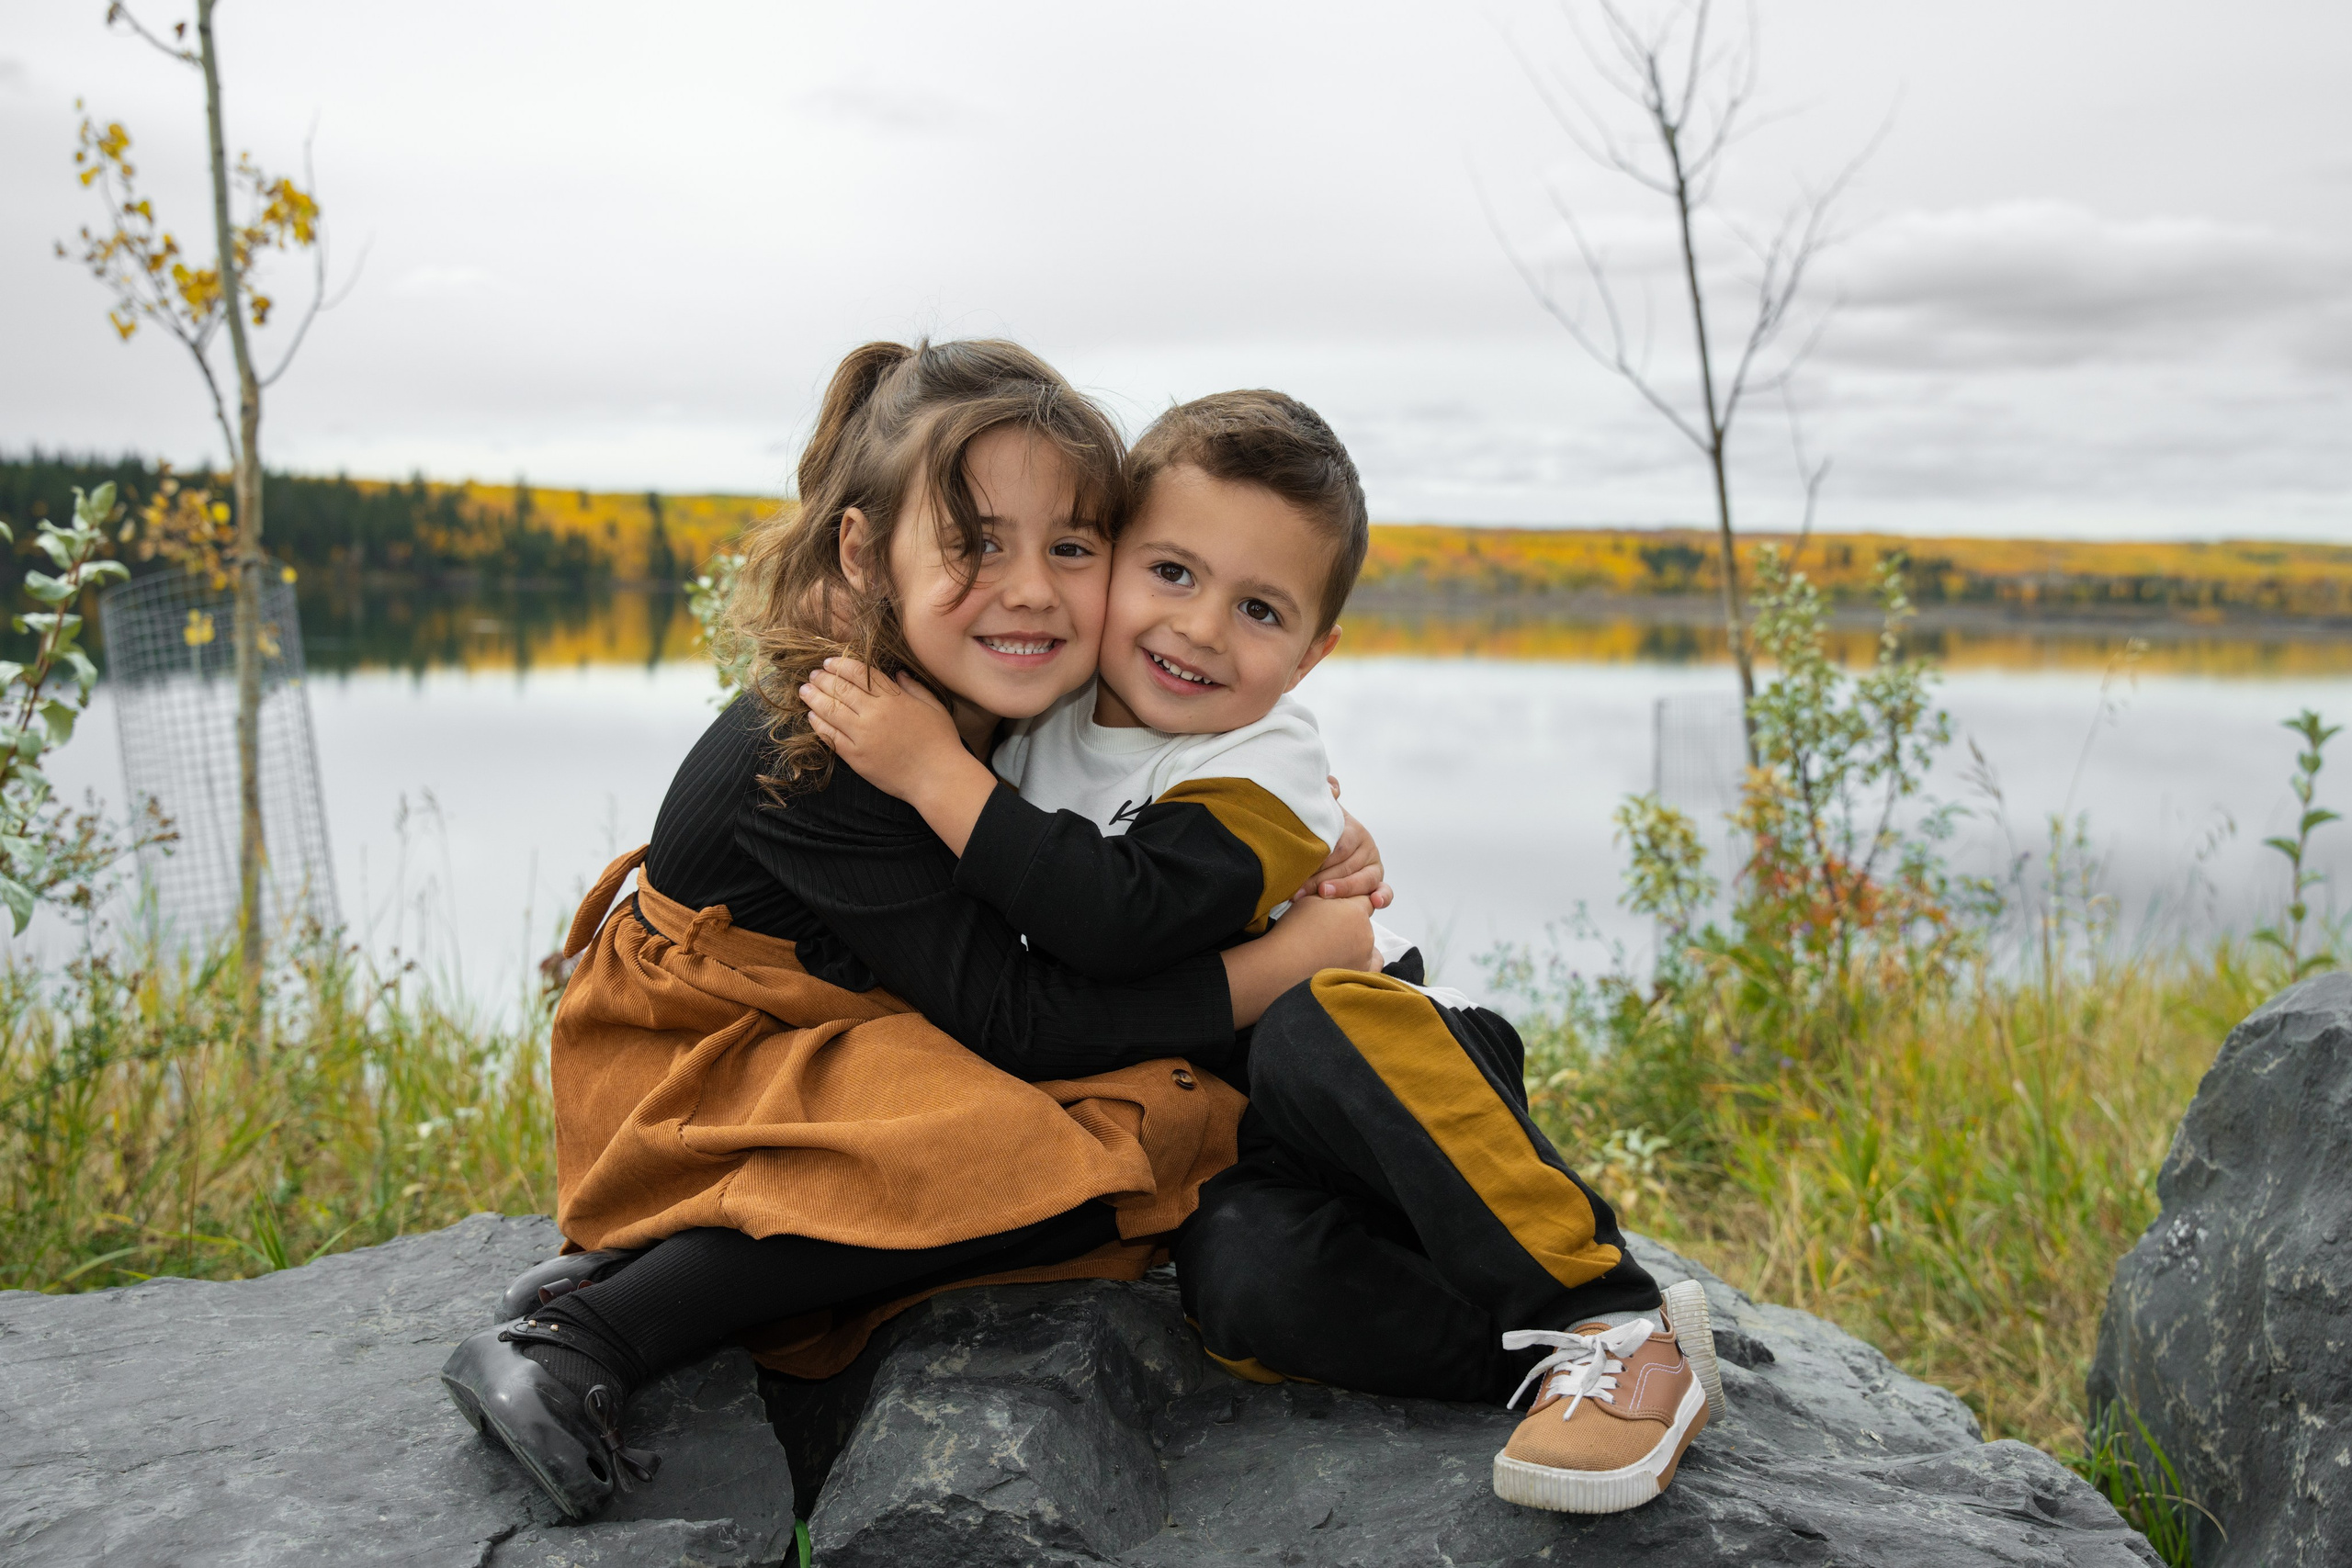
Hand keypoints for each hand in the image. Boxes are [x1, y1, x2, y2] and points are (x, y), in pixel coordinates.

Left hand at [801, 656, 964, 803]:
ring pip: (830, 710)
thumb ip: (914, 687)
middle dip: (823, 679)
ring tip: (804, 691)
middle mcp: (874, 713)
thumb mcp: (933, 706)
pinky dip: (819, 724)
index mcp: (893, 698)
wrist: (937, 778)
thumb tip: (897, 673)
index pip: (859, 673)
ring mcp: (862, 736)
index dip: (840, 665)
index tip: (829, 662)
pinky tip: (812, 717)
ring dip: (814, 698)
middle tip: (813, 675)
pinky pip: (831, 736)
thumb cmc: (941, 742)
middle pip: (840, 689)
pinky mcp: (856, 756)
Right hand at [1220, 890, 1379, 1026]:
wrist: (1284, 967)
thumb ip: (1329, 894)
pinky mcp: (1361, 975)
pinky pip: (1372, 965)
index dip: (1349, 903)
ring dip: (1354, 944)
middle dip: (1350, 924)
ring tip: (1329, 949)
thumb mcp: (1308, 900)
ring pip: (1366, 944)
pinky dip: (1362, 962)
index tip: (1335, 909)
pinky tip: (1345, 962)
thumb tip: (1334, 893)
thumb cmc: (1292, 932)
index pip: (1364, 899)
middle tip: (1326, 931)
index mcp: (1355, 911)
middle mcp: (1366, 933)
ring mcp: (1365, 957)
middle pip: (1364, 923)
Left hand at [1298, 808, 1391, 908]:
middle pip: (1346, 866)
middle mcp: (1368, 848)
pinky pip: (1385, 891)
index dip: (1320, 859)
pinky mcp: (1378, 885)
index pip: (1339, 846)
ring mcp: (1374, 868)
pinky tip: (1374, 902)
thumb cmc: (1322, 835)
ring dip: (1342, 889)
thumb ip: (1325, 798)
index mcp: (1354, 831)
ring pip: (1363, 880)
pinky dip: (1382, 897)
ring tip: (1322, 895)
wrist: (1329, 848)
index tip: (1300, 868)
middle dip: (1321, 879)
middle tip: (1299, 889)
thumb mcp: (1322, 815)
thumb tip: (1332, 788)